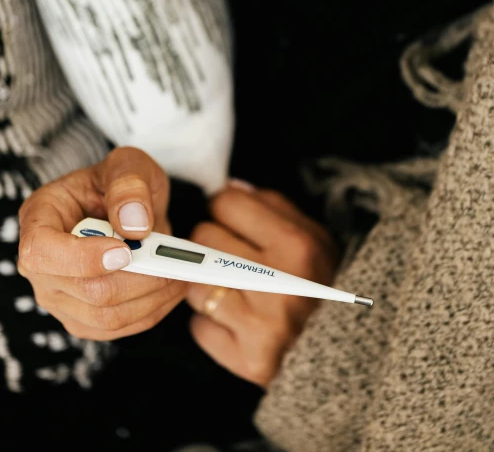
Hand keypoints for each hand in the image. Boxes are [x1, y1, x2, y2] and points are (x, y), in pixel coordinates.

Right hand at [18, 147, 186, 339]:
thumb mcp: (128, 165)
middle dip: (139, 276)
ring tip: (182, 271)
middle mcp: (40, 265)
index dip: (83, 258)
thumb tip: (135, 226)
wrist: (127, 207)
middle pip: (85, 290)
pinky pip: (118, 328)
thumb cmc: (119, 183)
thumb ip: (129, 185)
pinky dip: (153, 310)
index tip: (125, 251)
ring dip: (152, 297)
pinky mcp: (83, 317)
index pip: (42, 251)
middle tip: (175, 258)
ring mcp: (59, 296)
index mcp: (39, 217)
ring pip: (106, 317)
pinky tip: (172, 287)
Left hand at [186, 184, 338, 386]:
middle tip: (234, 257)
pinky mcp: (249, 360)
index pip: (224, 203)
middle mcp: (279, 284)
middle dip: (213, 245)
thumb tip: (229, 188)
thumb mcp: (315, 236)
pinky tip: (238, 321)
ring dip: (209, 284)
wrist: (353, 352)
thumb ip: (272, 206)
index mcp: (298, 246)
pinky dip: (213, 324)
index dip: (226, 210)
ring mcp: (263, 325)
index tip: (233, 221)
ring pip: (195, 282)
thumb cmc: (324, 286)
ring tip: (236, 290)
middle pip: (203, 239)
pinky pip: (200, 327)